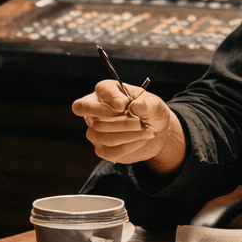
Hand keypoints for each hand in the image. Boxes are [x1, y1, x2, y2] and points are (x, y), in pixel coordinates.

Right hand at [71, 79, 185, 174]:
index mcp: (106, 91)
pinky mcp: (101, 148)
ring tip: (147, 131)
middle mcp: (95, 109)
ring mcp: (94, 130)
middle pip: (84, 109)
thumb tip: (134, 106)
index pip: (100, 90)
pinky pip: (109, 151)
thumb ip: (145, 103)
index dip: (112, 98)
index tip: (125, 106)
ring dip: (129, 134)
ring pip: (101, 134)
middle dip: (116, 120)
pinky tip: (141, 140)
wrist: (157, 132)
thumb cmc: (151, 112)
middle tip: (138, 123)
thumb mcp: (154, 104)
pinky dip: (129, 147)